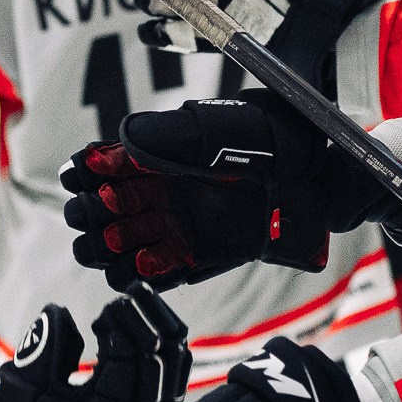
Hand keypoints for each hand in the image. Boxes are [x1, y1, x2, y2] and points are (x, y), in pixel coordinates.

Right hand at [60, 94, 400, 291]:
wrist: (317, 182)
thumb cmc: (274, 143)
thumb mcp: (222, 128)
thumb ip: (170, 134)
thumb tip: (124, 136)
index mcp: (157, 157)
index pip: (101, 165)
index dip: (85, 170)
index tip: (84, 171)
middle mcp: (158, 194)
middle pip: (99, 210)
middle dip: (90, 211)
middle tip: (100, 207)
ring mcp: (174, 227)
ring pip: (118, 246)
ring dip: (109, 245)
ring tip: (119, 240)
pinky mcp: (195, 258)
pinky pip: (155, 273)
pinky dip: (142, 272)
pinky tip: (142, 264)